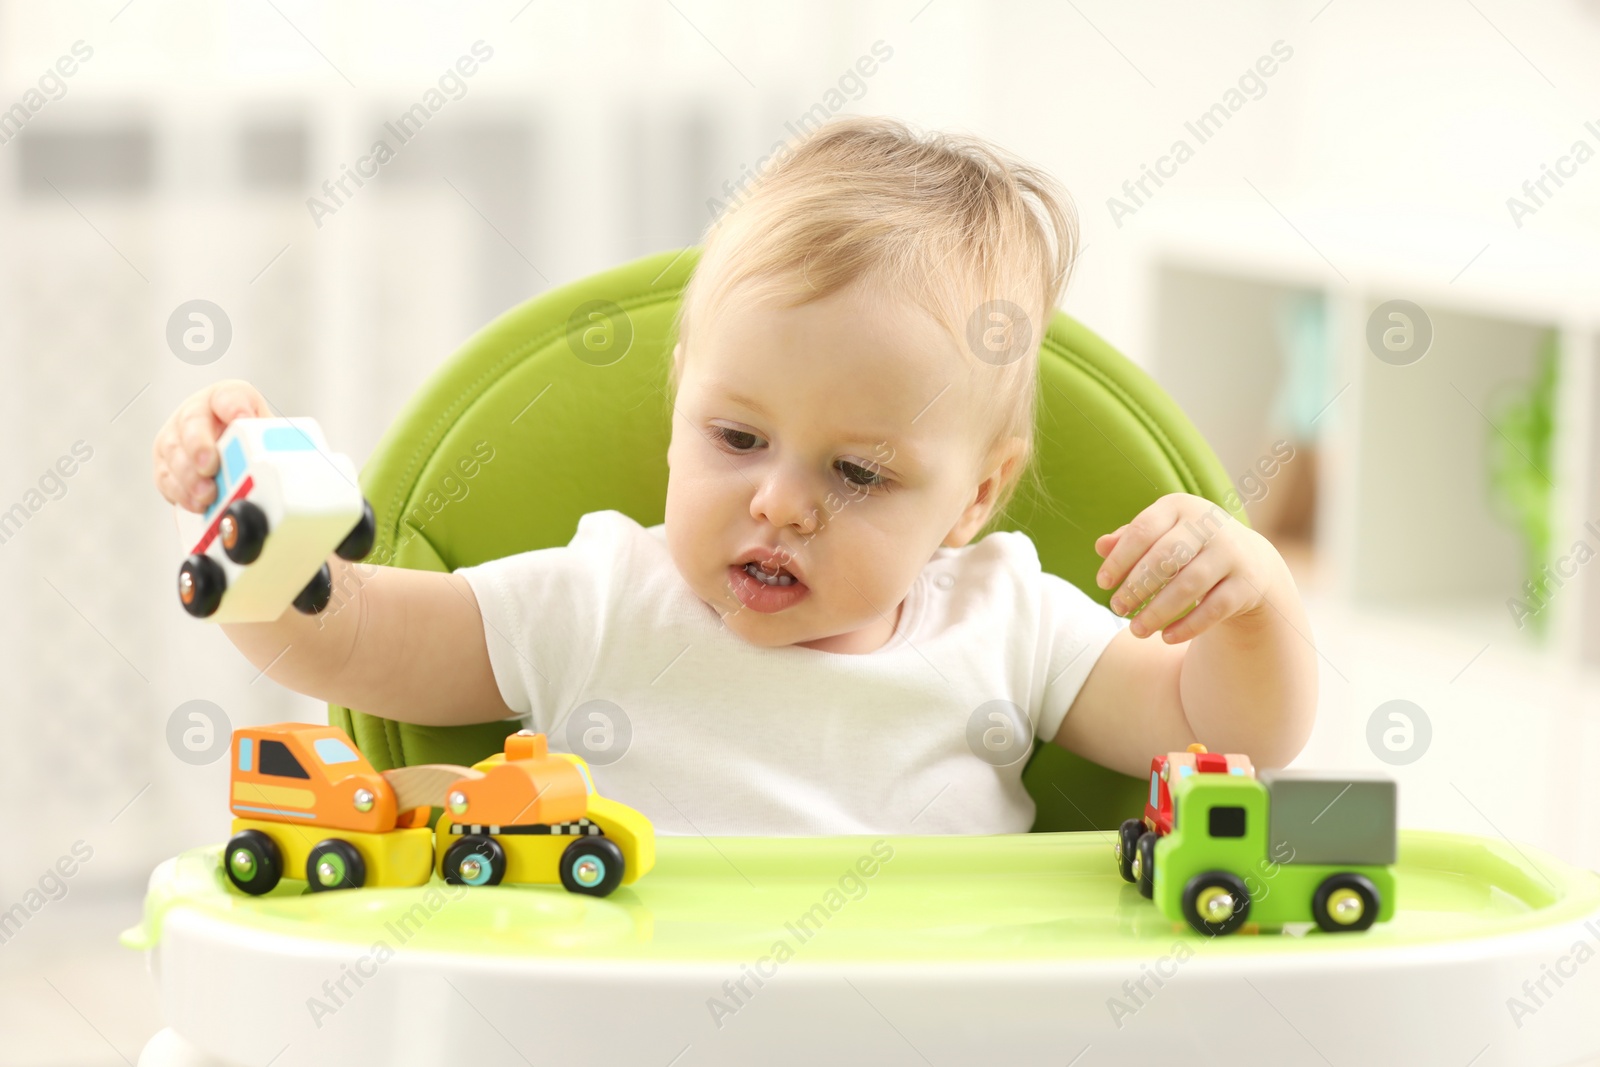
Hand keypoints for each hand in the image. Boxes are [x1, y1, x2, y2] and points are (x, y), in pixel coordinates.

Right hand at [152, 380, 271, 511]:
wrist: (230, 451)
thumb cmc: (250, 439)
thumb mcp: (265, 434)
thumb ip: (272, 441)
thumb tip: (284, 460)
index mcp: (226, 399)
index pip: (229, 395)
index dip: (234, 406)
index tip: (241, 418)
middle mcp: (196, 412)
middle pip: (192, 422)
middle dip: (199, 445)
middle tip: (210, 465)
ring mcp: (176, 435)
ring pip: (173, 450)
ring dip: (189, 476)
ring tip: (207, 493)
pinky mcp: (165, 462)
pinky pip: (165, 476)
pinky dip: (181, 492)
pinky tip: (197, 503)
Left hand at [1092, 492, 1280, 642]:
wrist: (1249, 559)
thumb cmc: (1189, 546)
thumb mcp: (1161, 534)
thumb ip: (1130, 539)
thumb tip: (1100, 546)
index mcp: (1180, 506)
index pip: (1142, 530)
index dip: (1119, 559)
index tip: (1103, 584)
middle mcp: (1209, 525)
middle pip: (1164, 557)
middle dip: (1136, 587)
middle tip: (1117, 609)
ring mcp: (1231, 554)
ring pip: (1189, 585)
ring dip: (1158, 612)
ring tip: (1136, 630)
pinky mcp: (1247, 583)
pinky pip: (1214, 609)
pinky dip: (1188, 626)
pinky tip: (1166, 638)